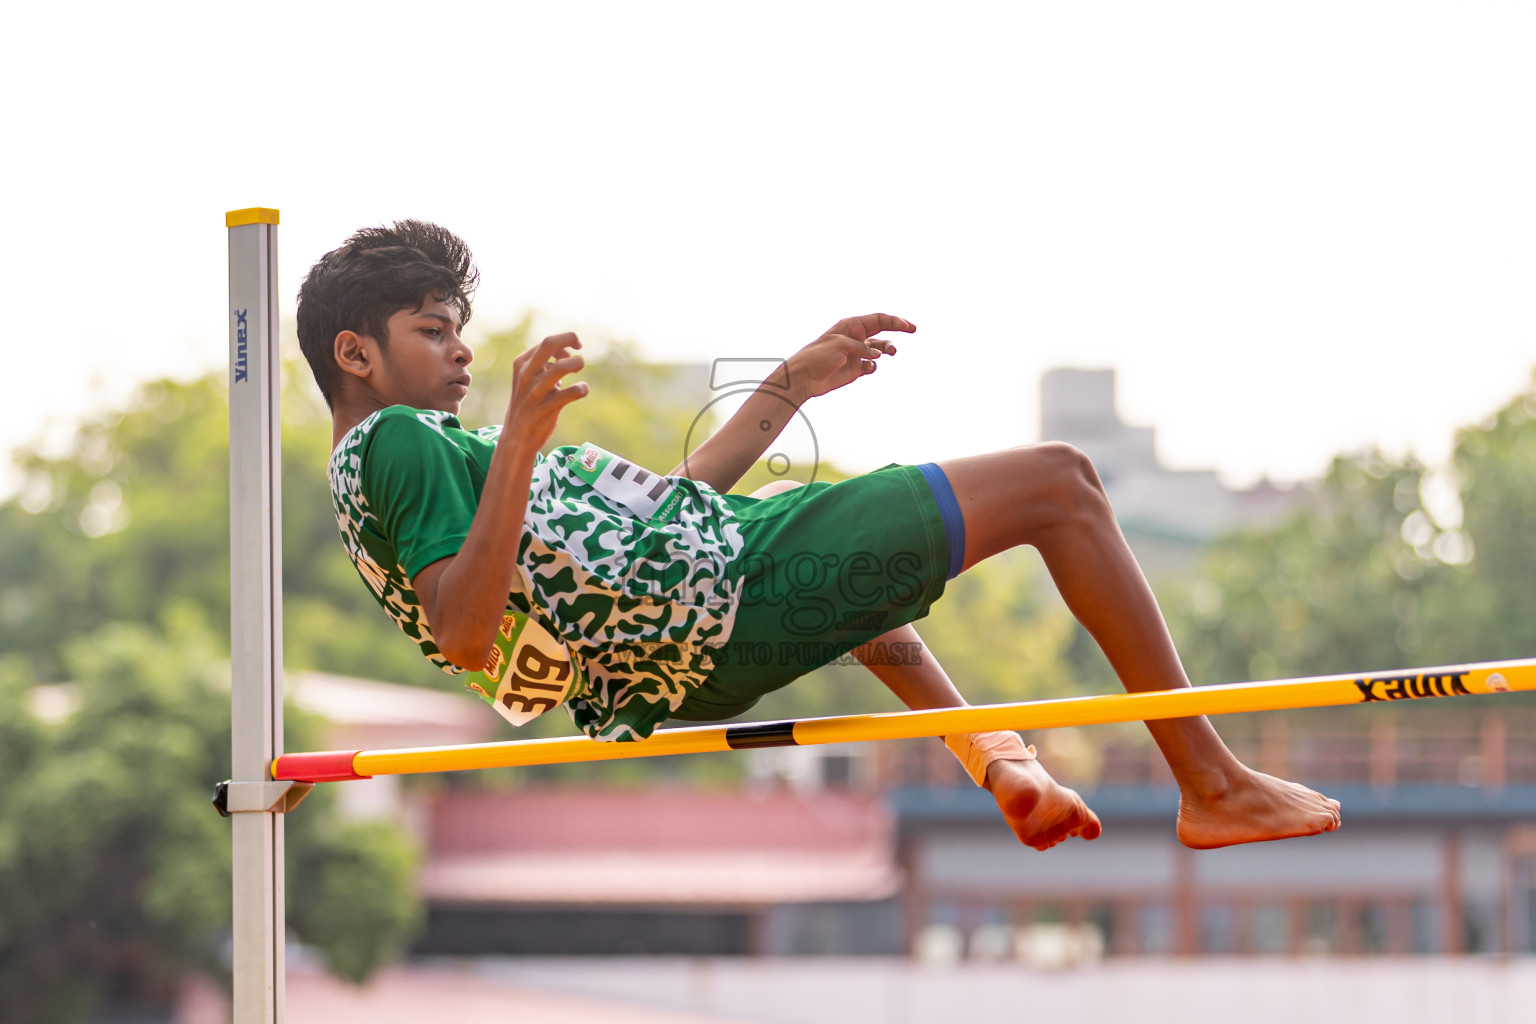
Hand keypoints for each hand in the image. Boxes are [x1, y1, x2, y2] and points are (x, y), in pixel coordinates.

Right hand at [504, 332, 586, 450]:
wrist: (517, 437)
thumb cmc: (528, 404)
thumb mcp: (530, 379)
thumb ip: (545, 364)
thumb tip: (567, 352)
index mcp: (522, 364)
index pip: (547, 343)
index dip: (565, 343)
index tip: (571, 352)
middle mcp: (527, 374)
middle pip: (549, 344)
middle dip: (569, 338)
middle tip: (580, 346)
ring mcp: (536, 391)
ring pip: (561, 367)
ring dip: (576, 363)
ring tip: (579, 369)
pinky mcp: (547, 408)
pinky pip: (570, 393)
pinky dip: (581, 389)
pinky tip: (581, 390)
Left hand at [788, 313, 914, 399]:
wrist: (805, 378)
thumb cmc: (818, 356)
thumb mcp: (841, 346)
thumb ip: (862, 348)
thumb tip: (878, 355)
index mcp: (851, 326)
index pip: (878, 319)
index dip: (895, 321)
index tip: (909, 326)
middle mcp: (856, 338)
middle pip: (882, 330)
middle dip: (897, 329)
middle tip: (912, 330)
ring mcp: (857, 354)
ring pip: (880, 349)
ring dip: (888, 349)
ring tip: (891, 352)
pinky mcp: (855, 369)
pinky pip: (872, 365)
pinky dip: (874, 366)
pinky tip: (868, 367)